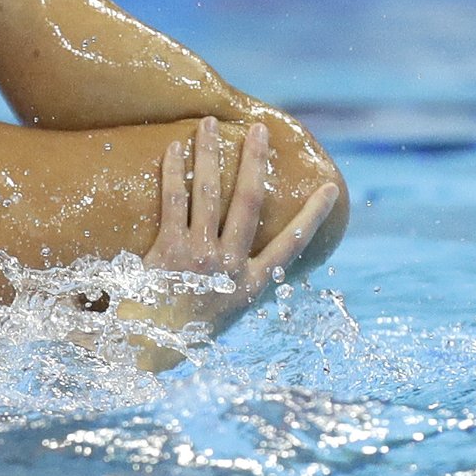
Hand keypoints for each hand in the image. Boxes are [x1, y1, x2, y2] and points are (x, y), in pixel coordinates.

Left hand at [120, 117, 339, 364]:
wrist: (145, 351)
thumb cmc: (179, 334)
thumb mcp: (218, 314)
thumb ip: (228, 287)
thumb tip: (233, 262)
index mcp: (250, 285)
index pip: (292, 246)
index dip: (312, 215)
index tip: (330, 189)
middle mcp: (230, 266)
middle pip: (249, 203)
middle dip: (255, 162)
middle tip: (259, 129)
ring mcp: (199, 256)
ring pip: (209, 194)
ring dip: (210, 155)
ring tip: (209, 123)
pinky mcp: (168, 250)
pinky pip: (172, 201)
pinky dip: (174, 172)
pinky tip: (175, 147)